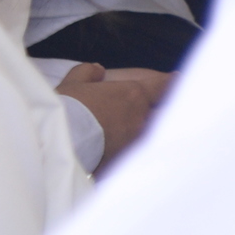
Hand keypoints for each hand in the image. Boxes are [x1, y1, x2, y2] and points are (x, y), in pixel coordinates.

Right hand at [56, 63, 172, 167]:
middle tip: (168, 110)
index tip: (179, 80)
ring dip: (153, 134)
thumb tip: (97, 71)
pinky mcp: (122, 163)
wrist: (56, 144)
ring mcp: (133, 142)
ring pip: (153, 136)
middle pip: (165, 114)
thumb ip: (87, 73)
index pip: (162, 86)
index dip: (172, 82)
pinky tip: (132, 160)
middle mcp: (139, 118)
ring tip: (154, 134)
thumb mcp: (73, 84)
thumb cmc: (66, 109)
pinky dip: (134, 156)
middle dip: (167, 111)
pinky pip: (134, 158)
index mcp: (132, 95)